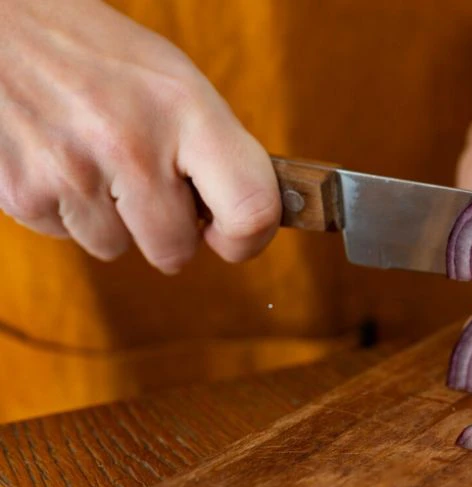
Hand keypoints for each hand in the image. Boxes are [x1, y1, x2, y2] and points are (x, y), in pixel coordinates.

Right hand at [0, 0, 280, 273]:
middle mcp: (132, 144)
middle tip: (149, 185)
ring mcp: (72, 171)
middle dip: (168, 231)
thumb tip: (247, 219)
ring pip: (116, 248)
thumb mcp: (174, 80)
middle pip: (175, 250)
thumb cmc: (98, 54)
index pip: (250, 209)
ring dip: (111, 219)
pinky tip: (58, 158)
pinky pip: (65, 236)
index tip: (230, 236)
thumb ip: (214, 148)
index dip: (247, 240)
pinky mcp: (23, 192)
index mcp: (186, 109)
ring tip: (93, 157)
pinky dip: (65, 209)